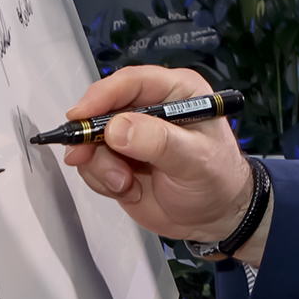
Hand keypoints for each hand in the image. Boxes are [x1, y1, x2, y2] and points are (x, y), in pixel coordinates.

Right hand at [59, 66, 257, 252]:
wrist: (214, 216)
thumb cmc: (218, 179)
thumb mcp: (194, 160)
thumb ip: (158, 142)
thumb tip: (116, 128)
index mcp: (176, 92)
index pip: (132, 82)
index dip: (102, 95)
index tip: (80, 115)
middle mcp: (150, 109)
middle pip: (101, 109)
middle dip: (92, 137)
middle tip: (87, 157)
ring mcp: (130, 135)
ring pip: (90, 140)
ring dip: (102, 166)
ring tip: (127, 184)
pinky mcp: (117, 159)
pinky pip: (91, 164)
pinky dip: (103, 181)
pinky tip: (129, 190)